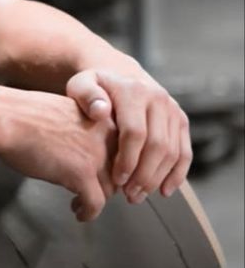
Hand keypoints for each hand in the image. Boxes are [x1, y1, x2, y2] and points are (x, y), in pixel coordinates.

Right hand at [0, 88, 118, 222]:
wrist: (7, 119)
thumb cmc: (24, 113)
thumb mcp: (64, 112)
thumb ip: (81, 127)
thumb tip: (83, 146)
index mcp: (101, 116)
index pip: (121, 147)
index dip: (112, 164)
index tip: (105, 173)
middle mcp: (105, 135)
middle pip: (118, 169)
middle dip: (107, 183)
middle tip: (95, 190)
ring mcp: (96, 155)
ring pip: (109, 189)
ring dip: (97, 199)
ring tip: (83, 203)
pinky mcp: (82, 174)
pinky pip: (95, 203)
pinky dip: (89, 213)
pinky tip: (79, 213)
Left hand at [66, 64, 191, 205]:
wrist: (118, 72)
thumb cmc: (95, 86)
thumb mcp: (81, 85)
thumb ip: (86, 96)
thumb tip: (100, 111)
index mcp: (133, 91)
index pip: (135, 132)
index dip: (128, 160)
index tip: (117, 180)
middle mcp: (157, 98)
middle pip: (158, 145)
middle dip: (143, 175)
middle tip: (128, 195)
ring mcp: (172, 109)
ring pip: (173, 151)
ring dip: (157, 178)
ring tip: (138, 195)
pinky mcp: (180, 119)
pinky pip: (185, 151)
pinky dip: (178, 174)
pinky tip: (164, 190)